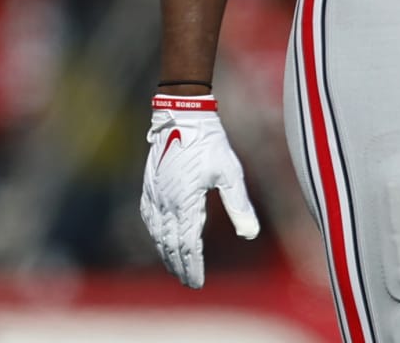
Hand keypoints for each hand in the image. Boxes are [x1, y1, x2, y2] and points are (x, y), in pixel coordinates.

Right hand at [140, 94, 258, 287]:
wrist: (182, 115)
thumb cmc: (210, 143)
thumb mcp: (230, 173)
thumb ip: (239, 205)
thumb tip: (250, 235)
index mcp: (186, 202)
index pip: (188, 245)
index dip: (194, 267)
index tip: (198, 283)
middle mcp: (166, 202)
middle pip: (170, 244)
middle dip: (180, 266)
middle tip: (189, 282)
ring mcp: (155, 194)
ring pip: (157, 234)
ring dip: (166, 253)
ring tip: (176, 268)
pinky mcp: (149, 186)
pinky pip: (148, 218)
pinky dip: (154, 235)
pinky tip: (160, 239)